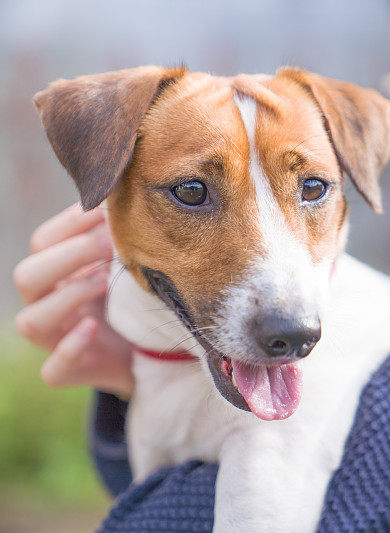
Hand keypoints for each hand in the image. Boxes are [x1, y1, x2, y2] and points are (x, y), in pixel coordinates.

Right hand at [13, 203, 133, 399]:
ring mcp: (54, 341)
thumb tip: (128, 196)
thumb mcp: (126, 267)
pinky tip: (93, 326)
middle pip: (27, 276)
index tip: (105, 210)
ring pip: (31, 321)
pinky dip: (70, 348)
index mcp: (57, 273)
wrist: (147, 353)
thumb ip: (119, 239)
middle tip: (108, 244)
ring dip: (67, 297)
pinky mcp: (70, 372)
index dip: (68, 224)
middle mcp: (47, 304)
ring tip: (103, 281)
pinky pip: (53, 369)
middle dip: (68, 256)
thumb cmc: (132, 300)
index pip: (43, 242)